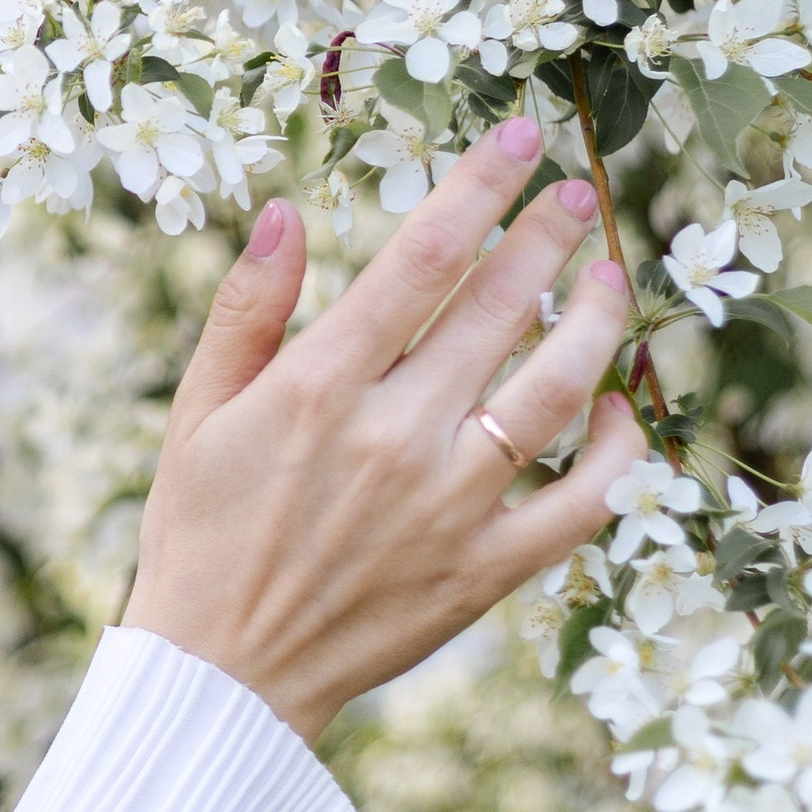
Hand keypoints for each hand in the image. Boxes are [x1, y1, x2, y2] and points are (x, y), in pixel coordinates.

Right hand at [121, 120, 640, 747]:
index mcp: (318, 387)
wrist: (223, 673)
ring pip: (557, 392)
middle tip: (578, 196)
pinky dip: (615, 453)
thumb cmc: (200, 531)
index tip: (518, 138)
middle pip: (502, 309)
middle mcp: (395, 438)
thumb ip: (247, 308)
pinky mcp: (484, 570)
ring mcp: (450, 507)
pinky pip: (581, 505)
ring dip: (598, 324)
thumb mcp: (197, 410)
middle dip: (550, 237)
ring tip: (611, 283)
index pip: (423, 258)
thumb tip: (285, 209)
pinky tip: (613, 410)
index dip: (479, 186)